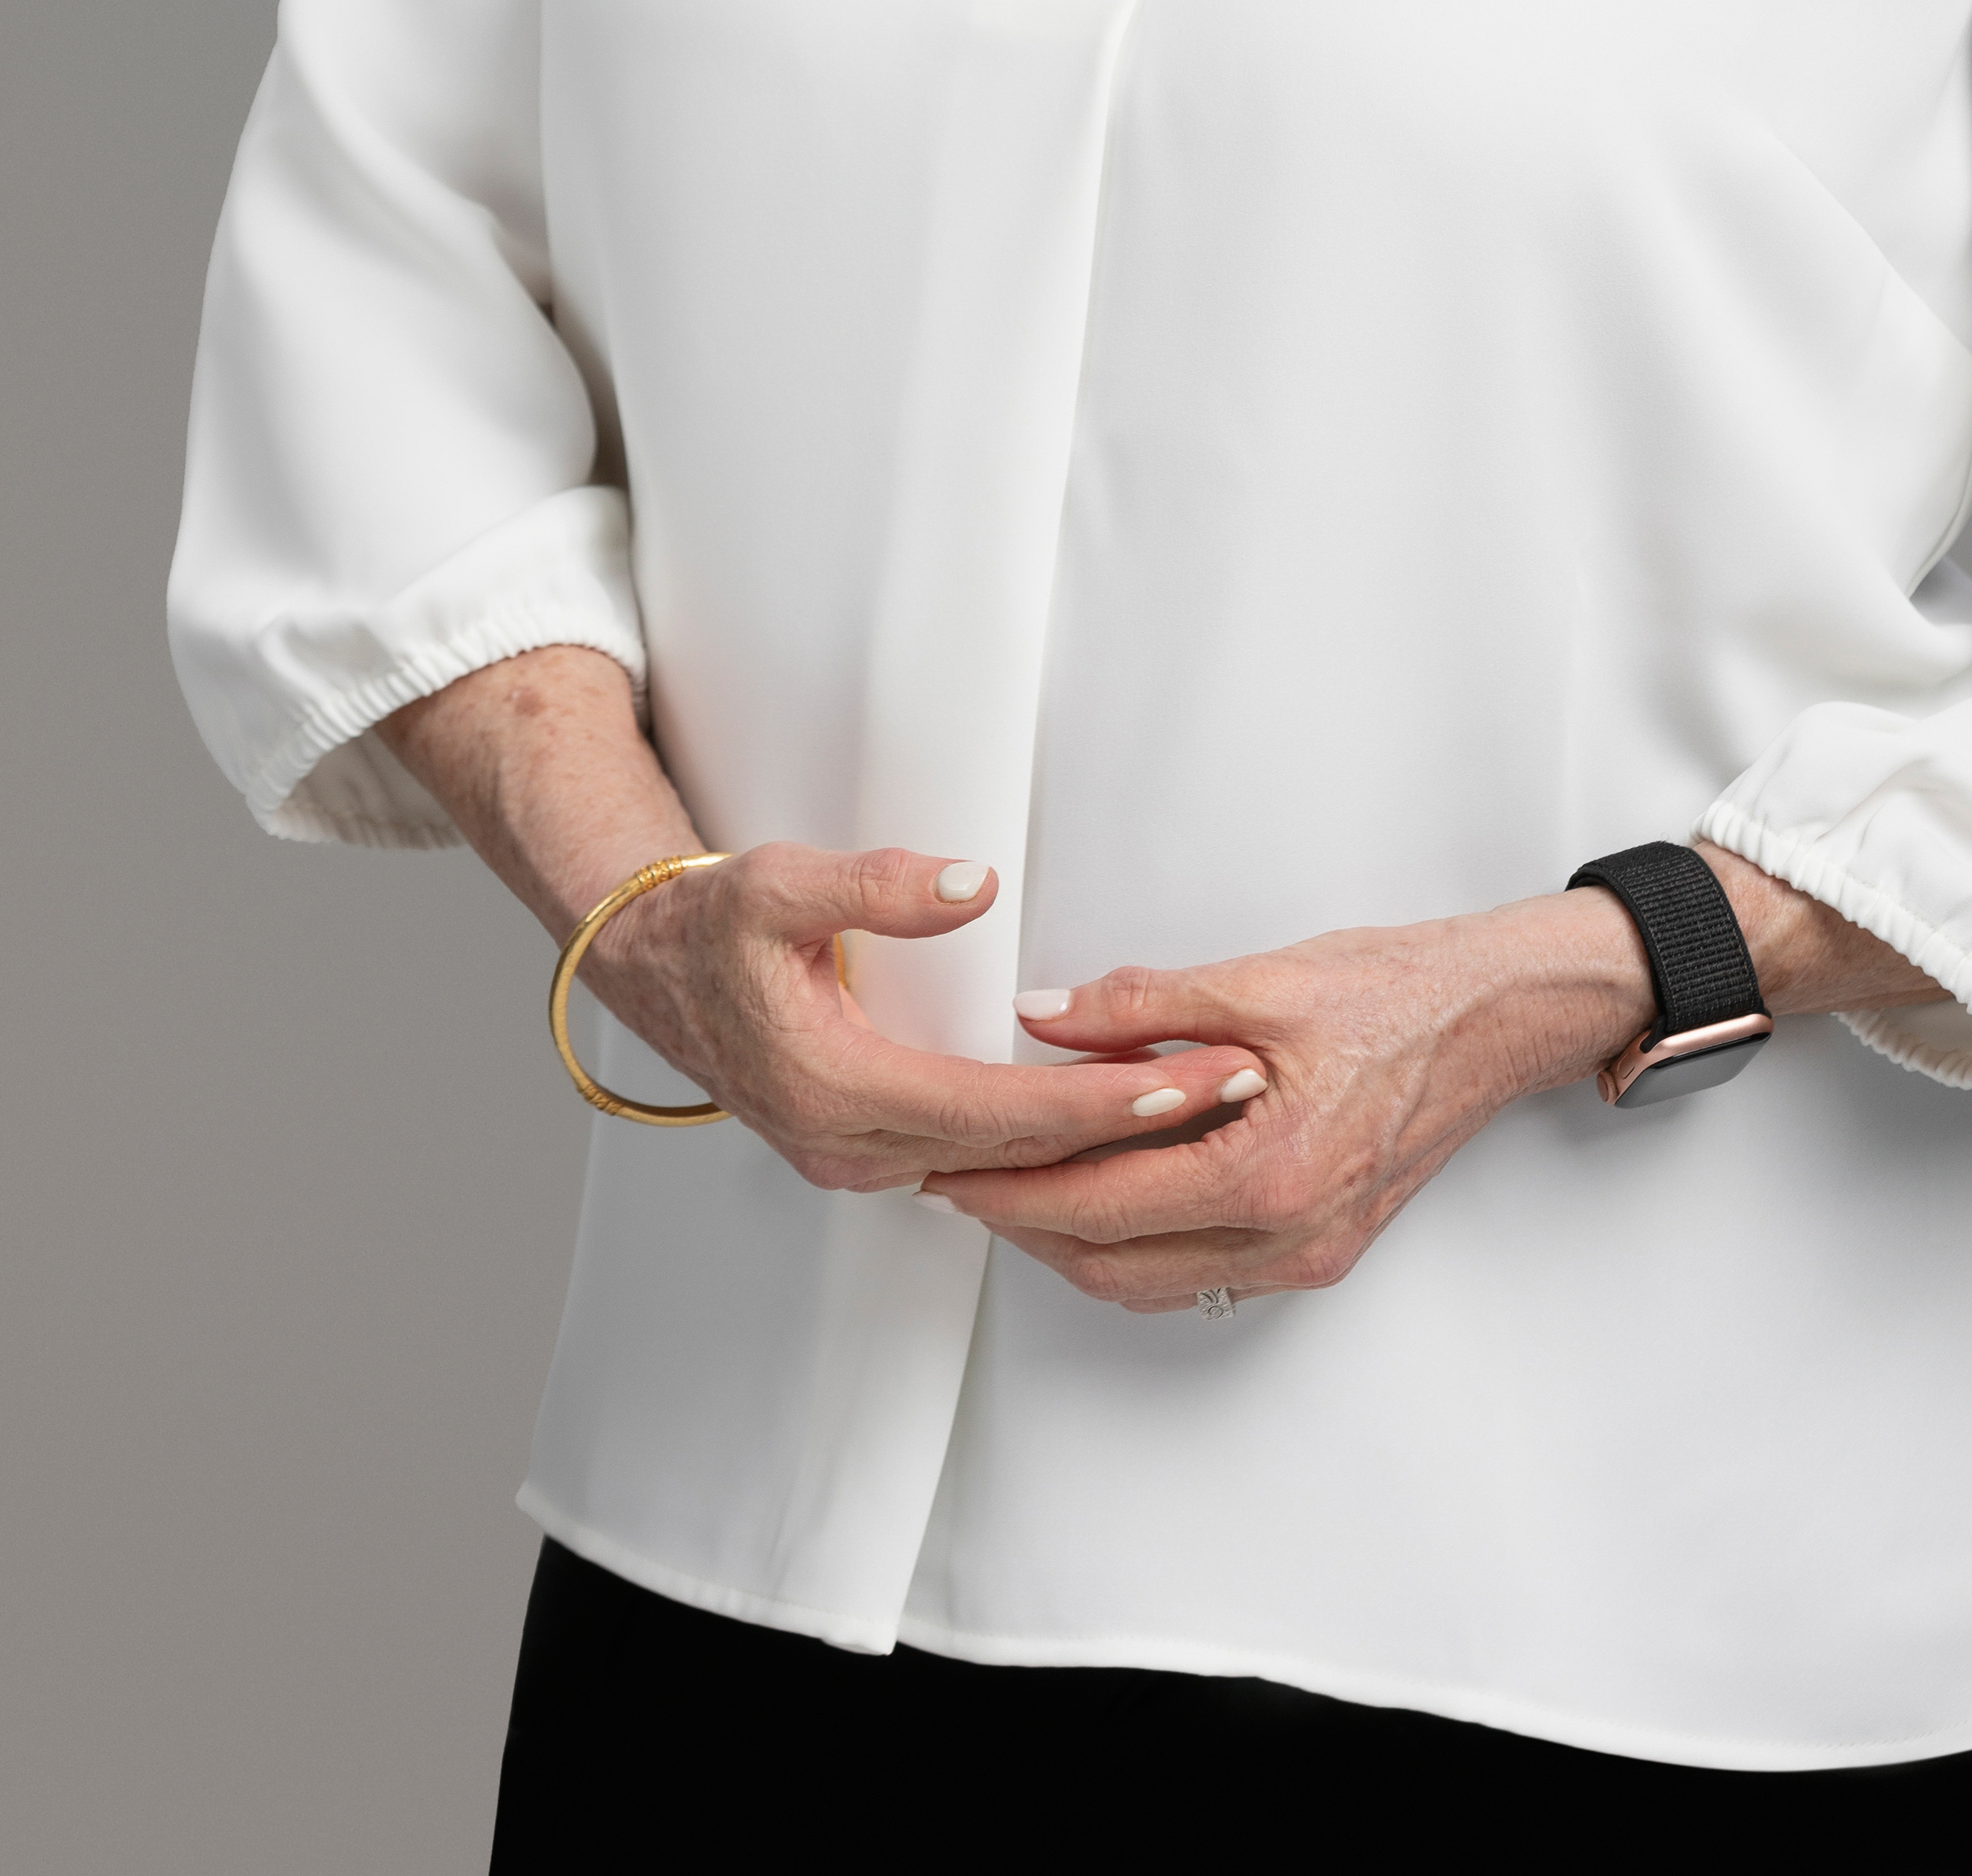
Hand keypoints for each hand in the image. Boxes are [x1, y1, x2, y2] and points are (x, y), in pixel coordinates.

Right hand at [373, 650, 1265, 1201]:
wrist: (650, 970)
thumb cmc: (715, 924)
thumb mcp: (779, 881)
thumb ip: (877, 884)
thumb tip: (972, 882)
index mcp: (839, 1090)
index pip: (1006, 1114)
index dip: (1105, 1101)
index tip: (1190, 1080)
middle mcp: (854, 1147)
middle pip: (1023, 1159)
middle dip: (1136, 1132)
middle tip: (1239, 1090)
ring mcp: (861, 1158)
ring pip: (1005, 1172)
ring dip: (1102, 1144)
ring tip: (1206, 1100)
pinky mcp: (870, 1148)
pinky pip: (980, 1162)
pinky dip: (1052, 1146)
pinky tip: (1116, 1119)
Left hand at [928, 890, 1652, 1309]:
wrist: (1497, 1017)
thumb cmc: (1398, 991)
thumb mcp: (1262, 978)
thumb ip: (1143, 1006)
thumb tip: (1043, 1014)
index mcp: (1269, 1172)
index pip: (1099, 1204)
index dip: (1010, 1188)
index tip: (947, 1165)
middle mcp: (1287, 1236)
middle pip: (1113, 1263)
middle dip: (1024, 1227)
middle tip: (957, 1181)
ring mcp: (1307, 1254)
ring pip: (1152, 1281)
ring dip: (1075, 1244)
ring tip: (1015, 1187)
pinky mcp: (1319, 1248)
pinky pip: (1200, 1274)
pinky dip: (1137, 1247)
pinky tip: (1107, 1197)